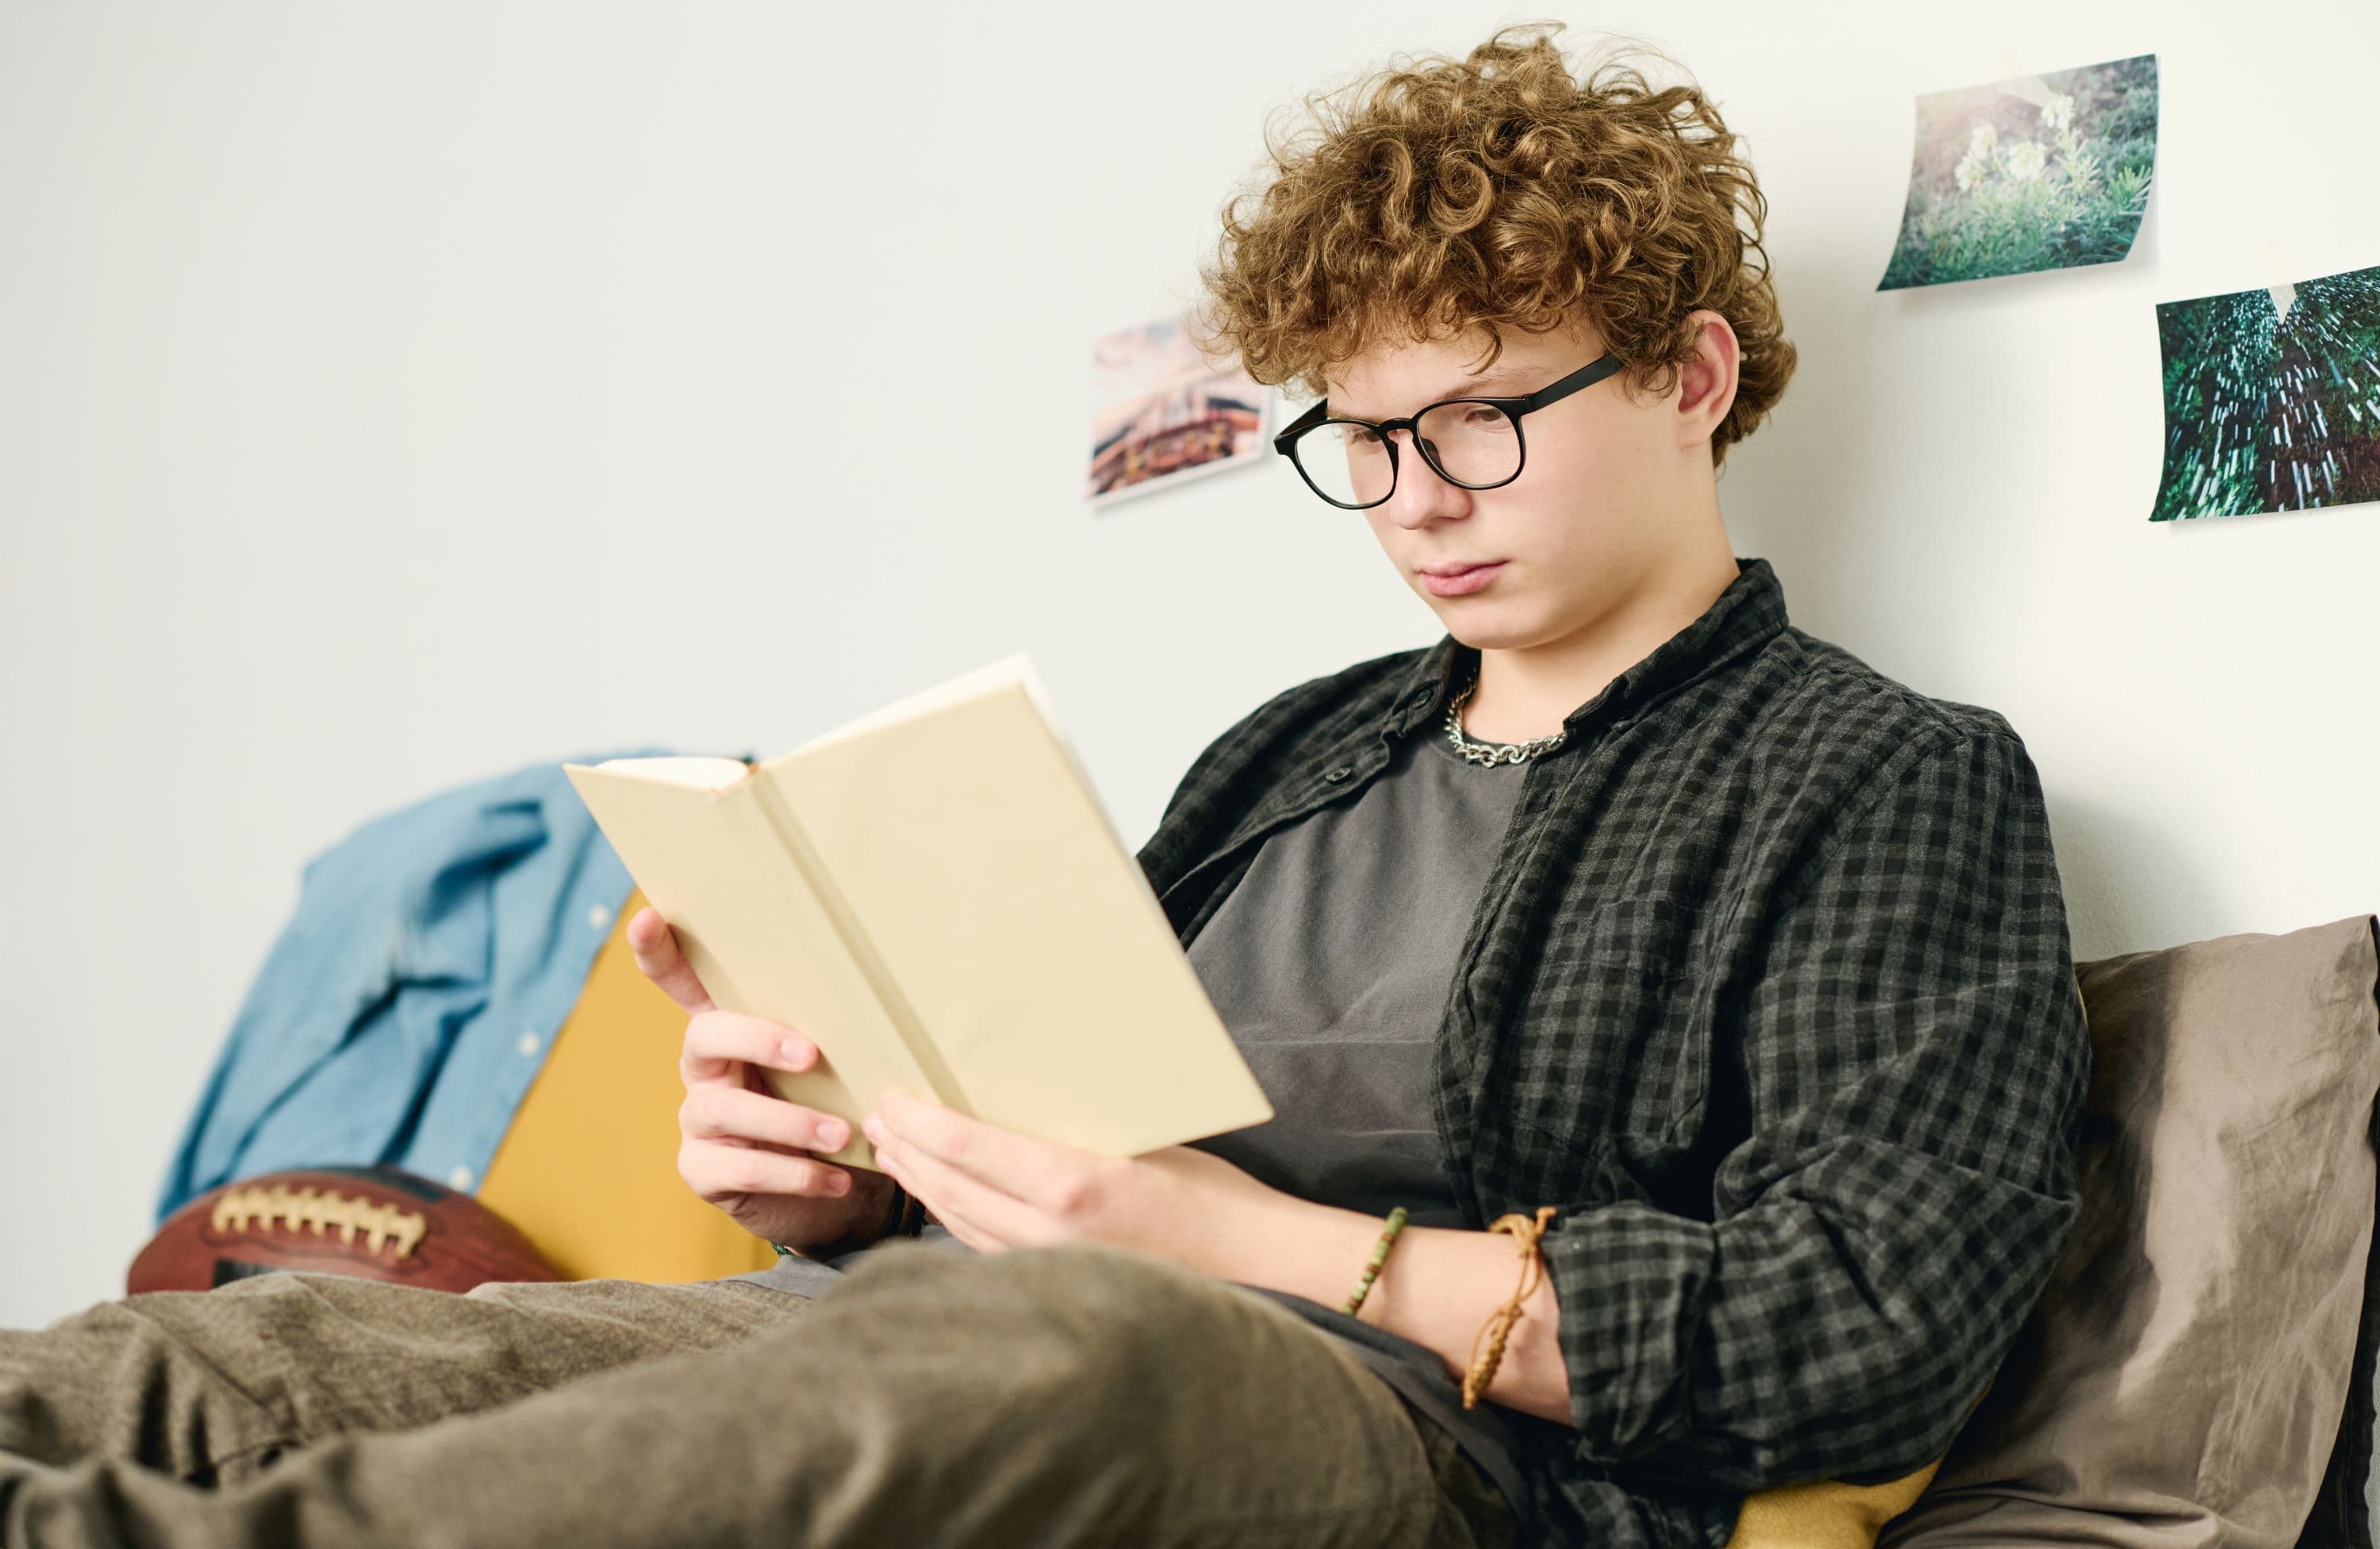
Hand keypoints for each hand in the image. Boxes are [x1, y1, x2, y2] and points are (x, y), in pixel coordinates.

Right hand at [626, 905, 897, 1253]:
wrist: (822, 1193)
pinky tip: (838, 1180)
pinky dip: (796, 1174)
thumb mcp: (830, 1065)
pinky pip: (742, 1169)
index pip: (682, 982)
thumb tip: (897, 989)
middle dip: (756, 1039)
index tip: (647, 917)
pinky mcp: (703, 1170)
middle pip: (704, 1036)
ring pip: (727, 1109)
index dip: (658, 952)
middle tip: (811, 1055)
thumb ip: (836, 1030)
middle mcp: (703, 1068)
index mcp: (730, 1029)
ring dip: (791, 1121)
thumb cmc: (828, 1107)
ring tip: (843, 1134)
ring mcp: (698, 1119)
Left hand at [860, 1089, 1289, 1269]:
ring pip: (960, 1222)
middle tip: (878, 1115)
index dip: (921, 1123)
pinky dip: (953, 1217)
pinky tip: (942, 1198)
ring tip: (896, 1150)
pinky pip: (986, 1247)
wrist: (1254, 1263)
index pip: (969, 1149)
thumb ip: (1076, 1125)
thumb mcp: (1142, 1138)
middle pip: (951, 1188)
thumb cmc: (1209, 1192)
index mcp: (1072, 1185)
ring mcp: (1049, 1266)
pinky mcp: (1058, 1284)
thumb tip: (1021, 1090)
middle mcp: (1049, 1233)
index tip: (893, 1098)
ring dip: (922, 1183)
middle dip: (909, 1149)